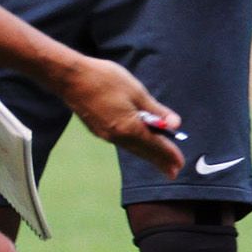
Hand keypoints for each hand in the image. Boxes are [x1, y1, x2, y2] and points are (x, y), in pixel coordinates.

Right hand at [58, 56, 183, 176]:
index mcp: (130, 128)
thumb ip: (156, 110)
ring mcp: (106, 135)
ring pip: (132, 148)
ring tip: (158, 161)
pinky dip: (135, 146)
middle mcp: (118, 137)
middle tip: (173, 172)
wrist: (71, 79)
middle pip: (144, 151)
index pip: (155, 145)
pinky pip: (122, 142)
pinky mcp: (98, 130)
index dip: (170, 154)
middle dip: (160, 161)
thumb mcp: (136, 91)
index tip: (180, 164)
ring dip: (147, 154)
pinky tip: (137, 143)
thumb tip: (175, 124)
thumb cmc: (105, 79)